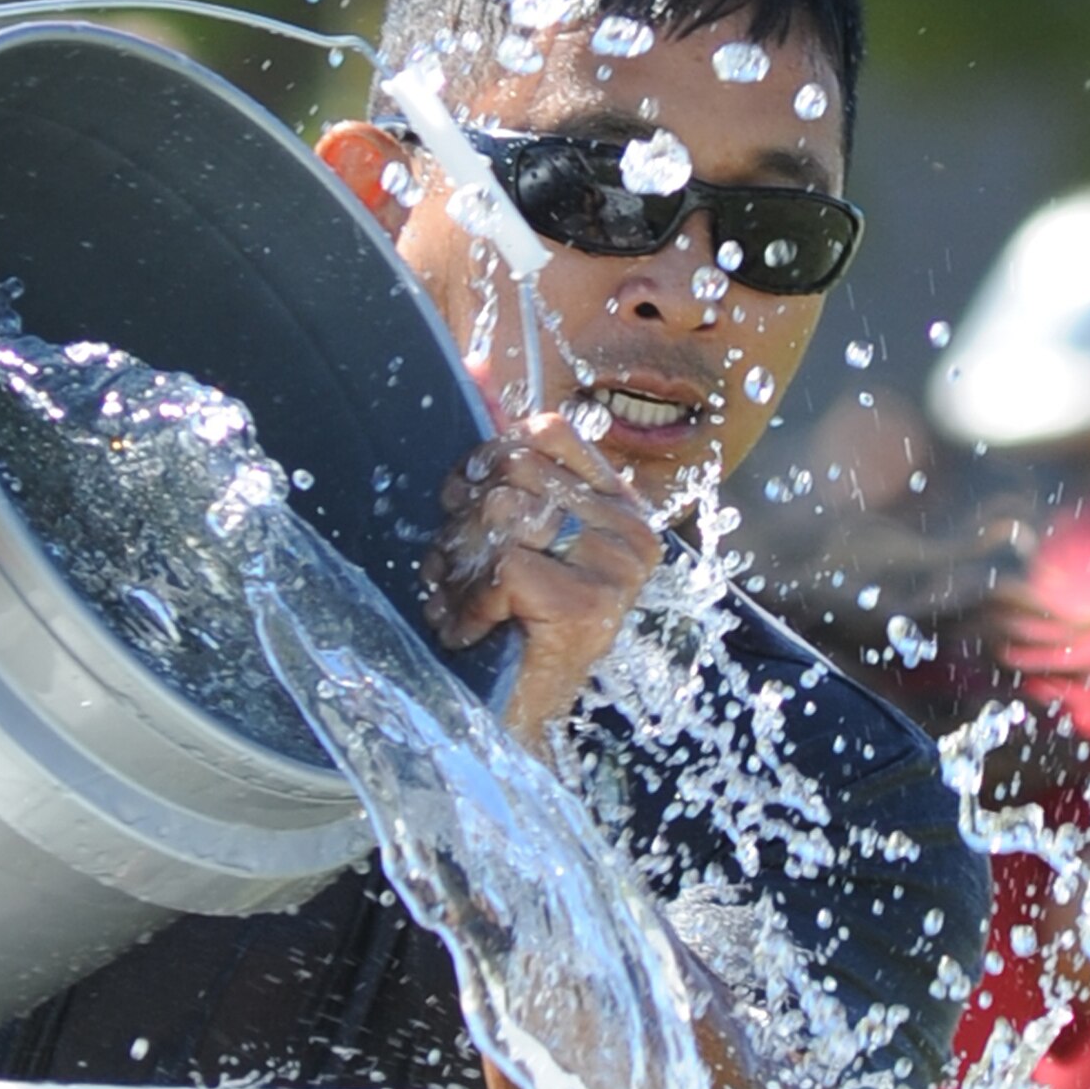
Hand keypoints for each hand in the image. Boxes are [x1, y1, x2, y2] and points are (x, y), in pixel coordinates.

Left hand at [421, 412, 663, 754]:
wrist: (505, 726)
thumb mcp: (501, 528)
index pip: (542, 431)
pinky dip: (467, 603)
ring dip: (459, 565)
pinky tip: (471, 633)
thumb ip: (498, 451)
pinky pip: (503, 565)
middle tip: (458, 572)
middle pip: (513, 469)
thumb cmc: (499, 626)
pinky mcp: (590, 606)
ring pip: (504, 512)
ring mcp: (618, 570)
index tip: (467, 512)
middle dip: (464, 521)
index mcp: (618, 504)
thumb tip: (475, 362)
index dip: (485, 463)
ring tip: (461, 604)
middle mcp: (631, 532)